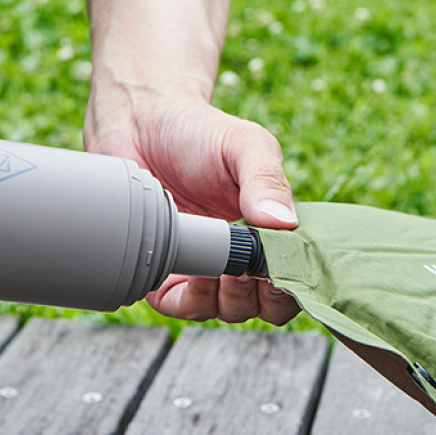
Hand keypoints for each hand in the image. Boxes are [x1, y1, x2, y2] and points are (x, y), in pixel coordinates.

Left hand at [85, 94, 300, 325]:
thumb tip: (284, 224)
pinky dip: (187, 299)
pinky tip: (187, 270)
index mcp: (271, 230)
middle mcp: (240, 254)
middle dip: (257, 296)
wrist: (138, 123)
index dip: (291, 282)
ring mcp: (203, 266)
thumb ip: (267, 180)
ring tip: (215, 268)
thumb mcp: (245, 145)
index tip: (276, 268)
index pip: (297, 276)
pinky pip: (180, 306)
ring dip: (225, 299)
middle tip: (241, 269)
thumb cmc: (199, 132)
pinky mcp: (165, 271)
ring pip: (227, 311)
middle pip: (265, 305)